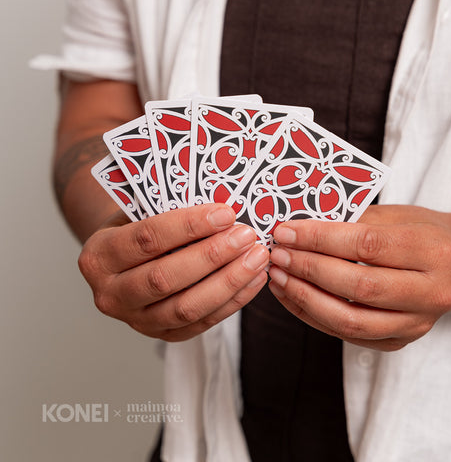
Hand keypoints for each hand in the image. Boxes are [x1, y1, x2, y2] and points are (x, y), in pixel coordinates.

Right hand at [78, 204, 268, 340]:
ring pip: (186, 307)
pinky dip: (233, 301)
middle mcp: (110, 294)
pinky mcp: (163, 336)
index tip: (225, 213)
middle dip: (212, 256)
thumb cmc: (137, 228)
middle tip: (246, 236)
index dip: (188, 226)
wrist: (124, 261)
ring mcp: (136, 321)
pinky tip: (254, 279)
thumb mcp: (140, 211)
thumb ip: (169, 209)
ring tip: (257, 258)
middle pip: (165, 278)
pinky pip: (202, 323)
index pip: (147, 239)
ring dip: (228, 282)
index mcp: (99, 256)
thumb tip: (222, 207)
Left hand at [268, 205, 450, 350]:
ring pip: (350, 320)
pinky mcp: (398, 341)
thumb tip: (298, 228)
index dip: (319, 239)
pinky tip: (292, 295)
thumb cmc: (421, 233)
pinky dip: (313, 316)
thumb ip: (351, 222)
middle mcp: (430, 293)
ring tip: (278, 277)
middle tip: (278, 254)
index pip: (366, 245)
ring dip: (305, 298)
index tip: (286, 232)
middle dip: (308, 269)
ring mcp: (415, 324)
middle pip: (357, 286)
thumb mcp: (395, 215)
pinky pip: (347, 335)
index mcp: (433, 252)